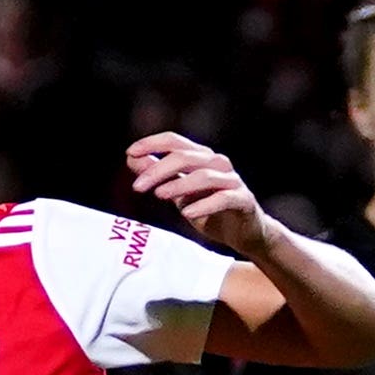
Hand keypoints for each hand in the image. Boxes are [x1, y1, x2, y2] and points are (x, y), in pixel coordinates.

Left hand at [121, 130, 273, 259]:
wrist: (243, 233)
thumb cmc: (209, 209)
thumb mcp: (178, 192)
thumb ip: (158, 174)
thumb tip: (131, 157)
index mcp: (201, 157)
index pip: (175, 141)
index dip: (152, 144)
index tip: (130, 153)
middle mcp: (218, 163)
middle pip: (185, 157)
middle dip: (158, 170)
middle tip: (137, 186)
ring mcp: (232, 181)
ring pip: (204, 175)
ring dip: (178, 185)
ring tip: (159, 196)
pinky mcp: (243, 200)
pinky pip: (224, 198)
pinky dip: (204, 204)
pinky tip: (187, 213)